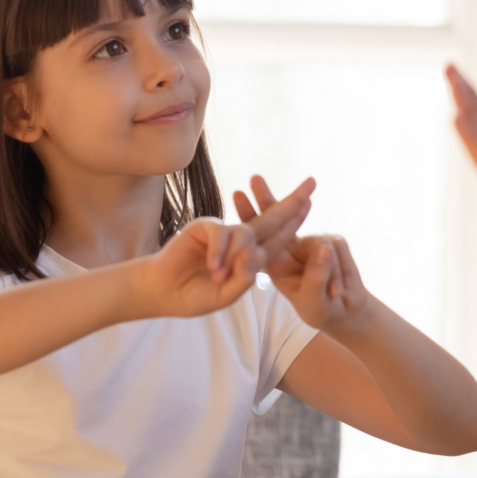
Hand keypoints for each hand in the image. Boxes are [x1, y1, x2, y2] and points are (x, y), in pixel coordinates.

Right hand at [137, 177, 315, 317]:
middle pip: (272, 219)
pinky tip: (213, 265)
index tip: (311, 201)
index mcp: (251, 256)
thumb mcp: (227, 294)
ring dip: (237, 256)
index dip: (295, 220)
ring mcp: (224, 232)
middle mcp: (241, 240)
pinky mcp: (204, 227)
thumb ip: (244, 278)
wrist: (163, 293)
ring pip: (245, 234)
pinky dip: (220, 250)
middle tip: (313, 182)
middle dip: (293, 202)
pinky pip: (221, 232)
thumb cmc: (195, 295)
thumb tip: (255, 254)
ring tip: (219, 276)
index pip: (279, 237)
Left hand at [234, 177, 370, 332]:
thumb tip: (323, 248)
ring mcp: (313, 241)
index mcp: (277, 261)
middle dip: (267, 198)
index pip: (261, 236)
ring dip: (330, 273)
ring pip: (321, 242)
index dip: (250, 214)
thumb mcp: (313, 299)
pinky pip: (338, 248)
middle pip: (277, 217)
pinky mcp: (334, 242)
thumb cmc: (321, 308)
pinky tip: (340, 291)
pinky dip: (341, 274)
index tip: (237, 194)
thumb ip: (316, 275)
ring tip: (334, 294)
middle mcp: (292, 246)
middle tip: (253, 178)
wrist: (346, 311)